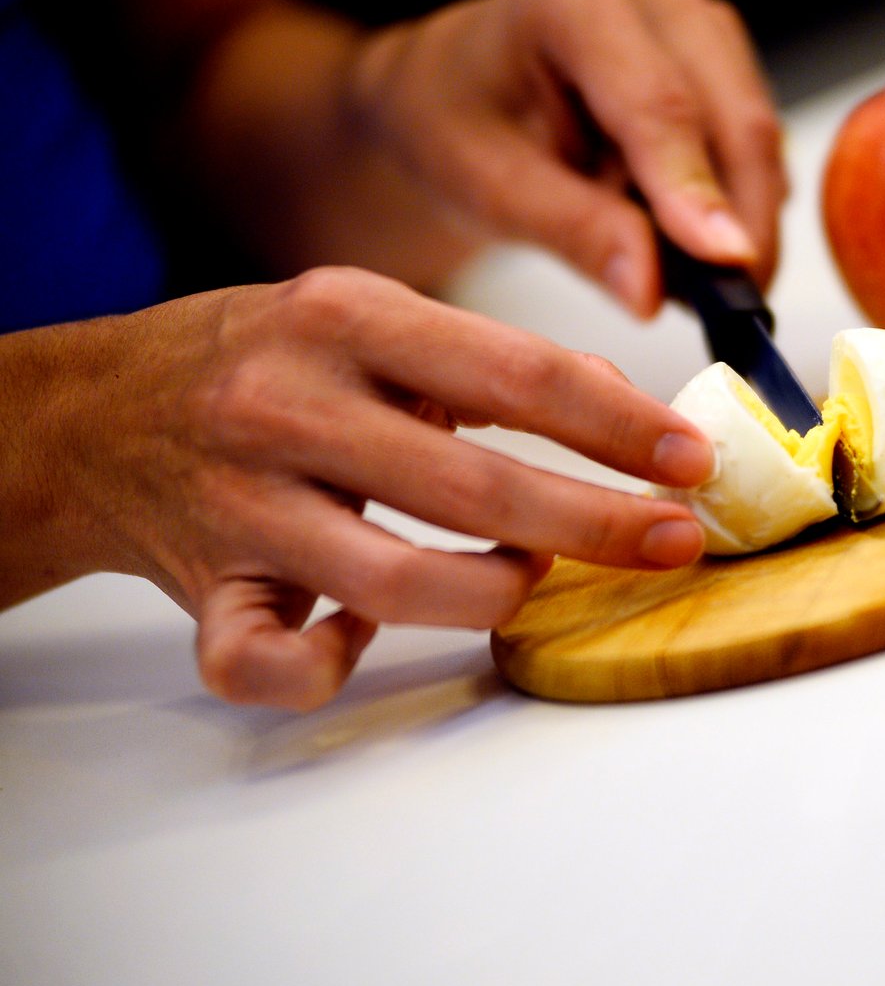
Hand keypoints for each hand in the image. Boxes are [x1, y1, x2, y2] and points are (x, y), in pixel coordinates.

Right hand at [0, 268, 714, 709]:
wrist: (91, 412)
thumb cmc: (261, 361)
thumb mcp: (367, 319)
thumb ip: (484, 360)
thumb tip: (619, 407)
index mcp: (346, 320)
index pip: (515, 373)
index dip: (619, 426)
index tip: (692, 459)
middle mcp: (292, 407)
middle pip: (474, 487)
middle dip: (595, 523)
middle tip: (673, 540)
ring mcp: (244, 505)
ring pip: (394, 580)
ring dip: (492, 593)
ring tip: (534, 579)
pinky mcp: (204, 589)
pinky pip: (265, 660)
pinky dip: (325, 667)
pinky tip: (359, 642)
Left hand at [346, 0, 787, 314]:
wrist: (454, 93)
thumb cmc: (456, 123)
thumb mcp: (488, 187)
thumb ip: (573, 231)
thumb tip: (650, 287)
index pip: (655, 103)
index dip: (695, 188)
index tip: (727, 261)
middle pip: (730, 112)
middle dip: (739, 218)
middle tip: (729, 306)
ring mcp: (692, 12)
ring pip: (757, 128)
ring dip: (737, 215)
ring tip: (686, 277)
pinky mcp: (719, 52)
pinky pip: (757, 139)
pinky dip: (734, 201)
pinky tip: (691, 237)